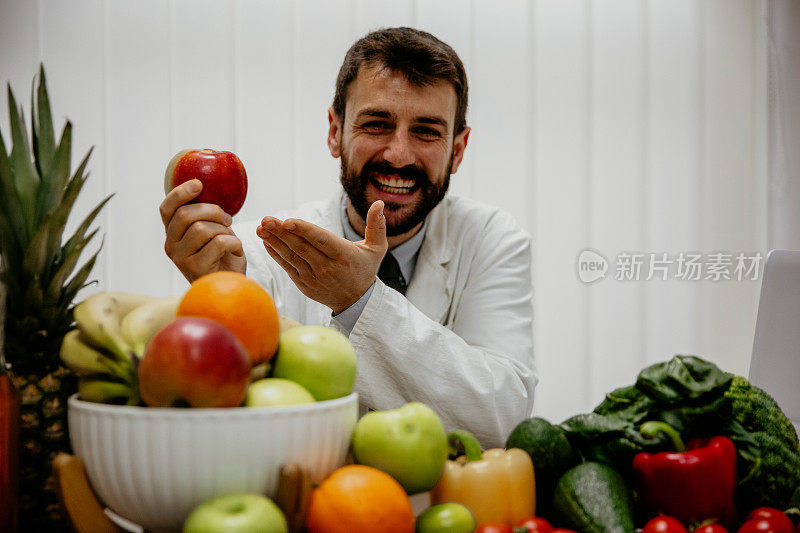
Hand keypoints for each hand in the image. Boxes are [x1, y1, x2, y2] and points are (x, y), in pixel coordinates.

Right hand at [160, 179, 245, 281]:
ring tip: (231, 240)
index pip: (166, 209)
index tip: (198, 184)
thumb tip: (209, 189)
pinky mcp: (195, 268)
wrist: (230, 287)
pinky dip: (233, 243)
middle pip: (186, 215)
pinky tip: (234, 251)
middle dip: (213, 211)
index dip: (180, 193)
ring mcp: (180, 259)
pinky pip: (218, 243)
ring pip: (202, 228)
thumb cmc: (223, 258)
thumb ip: (206, 217)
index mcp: (173, 234)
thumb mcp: (213, 233)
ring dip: (224, 230)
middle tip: (228, 219)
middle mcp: (171, 246)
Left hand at [257, 200, 387, 313]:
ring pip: (291, 256)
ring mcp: (314, 278)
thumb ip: (377, 225)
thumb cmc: (365, 269)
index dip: (303, 230)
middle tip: (266, 219)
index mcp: (344, 256)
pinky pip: (287, 267)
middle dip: (281, 232)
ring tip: (261, 227)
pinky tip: (266, 242)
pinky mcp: (304, 284)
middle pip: (301, 247)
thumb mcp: (376, 248)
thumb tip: (380, 203)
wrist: (356, 301)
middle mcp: (327, 268)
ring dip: (274, 241)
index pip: (320, 240)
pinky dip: (276, 254)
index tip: (287, 221)